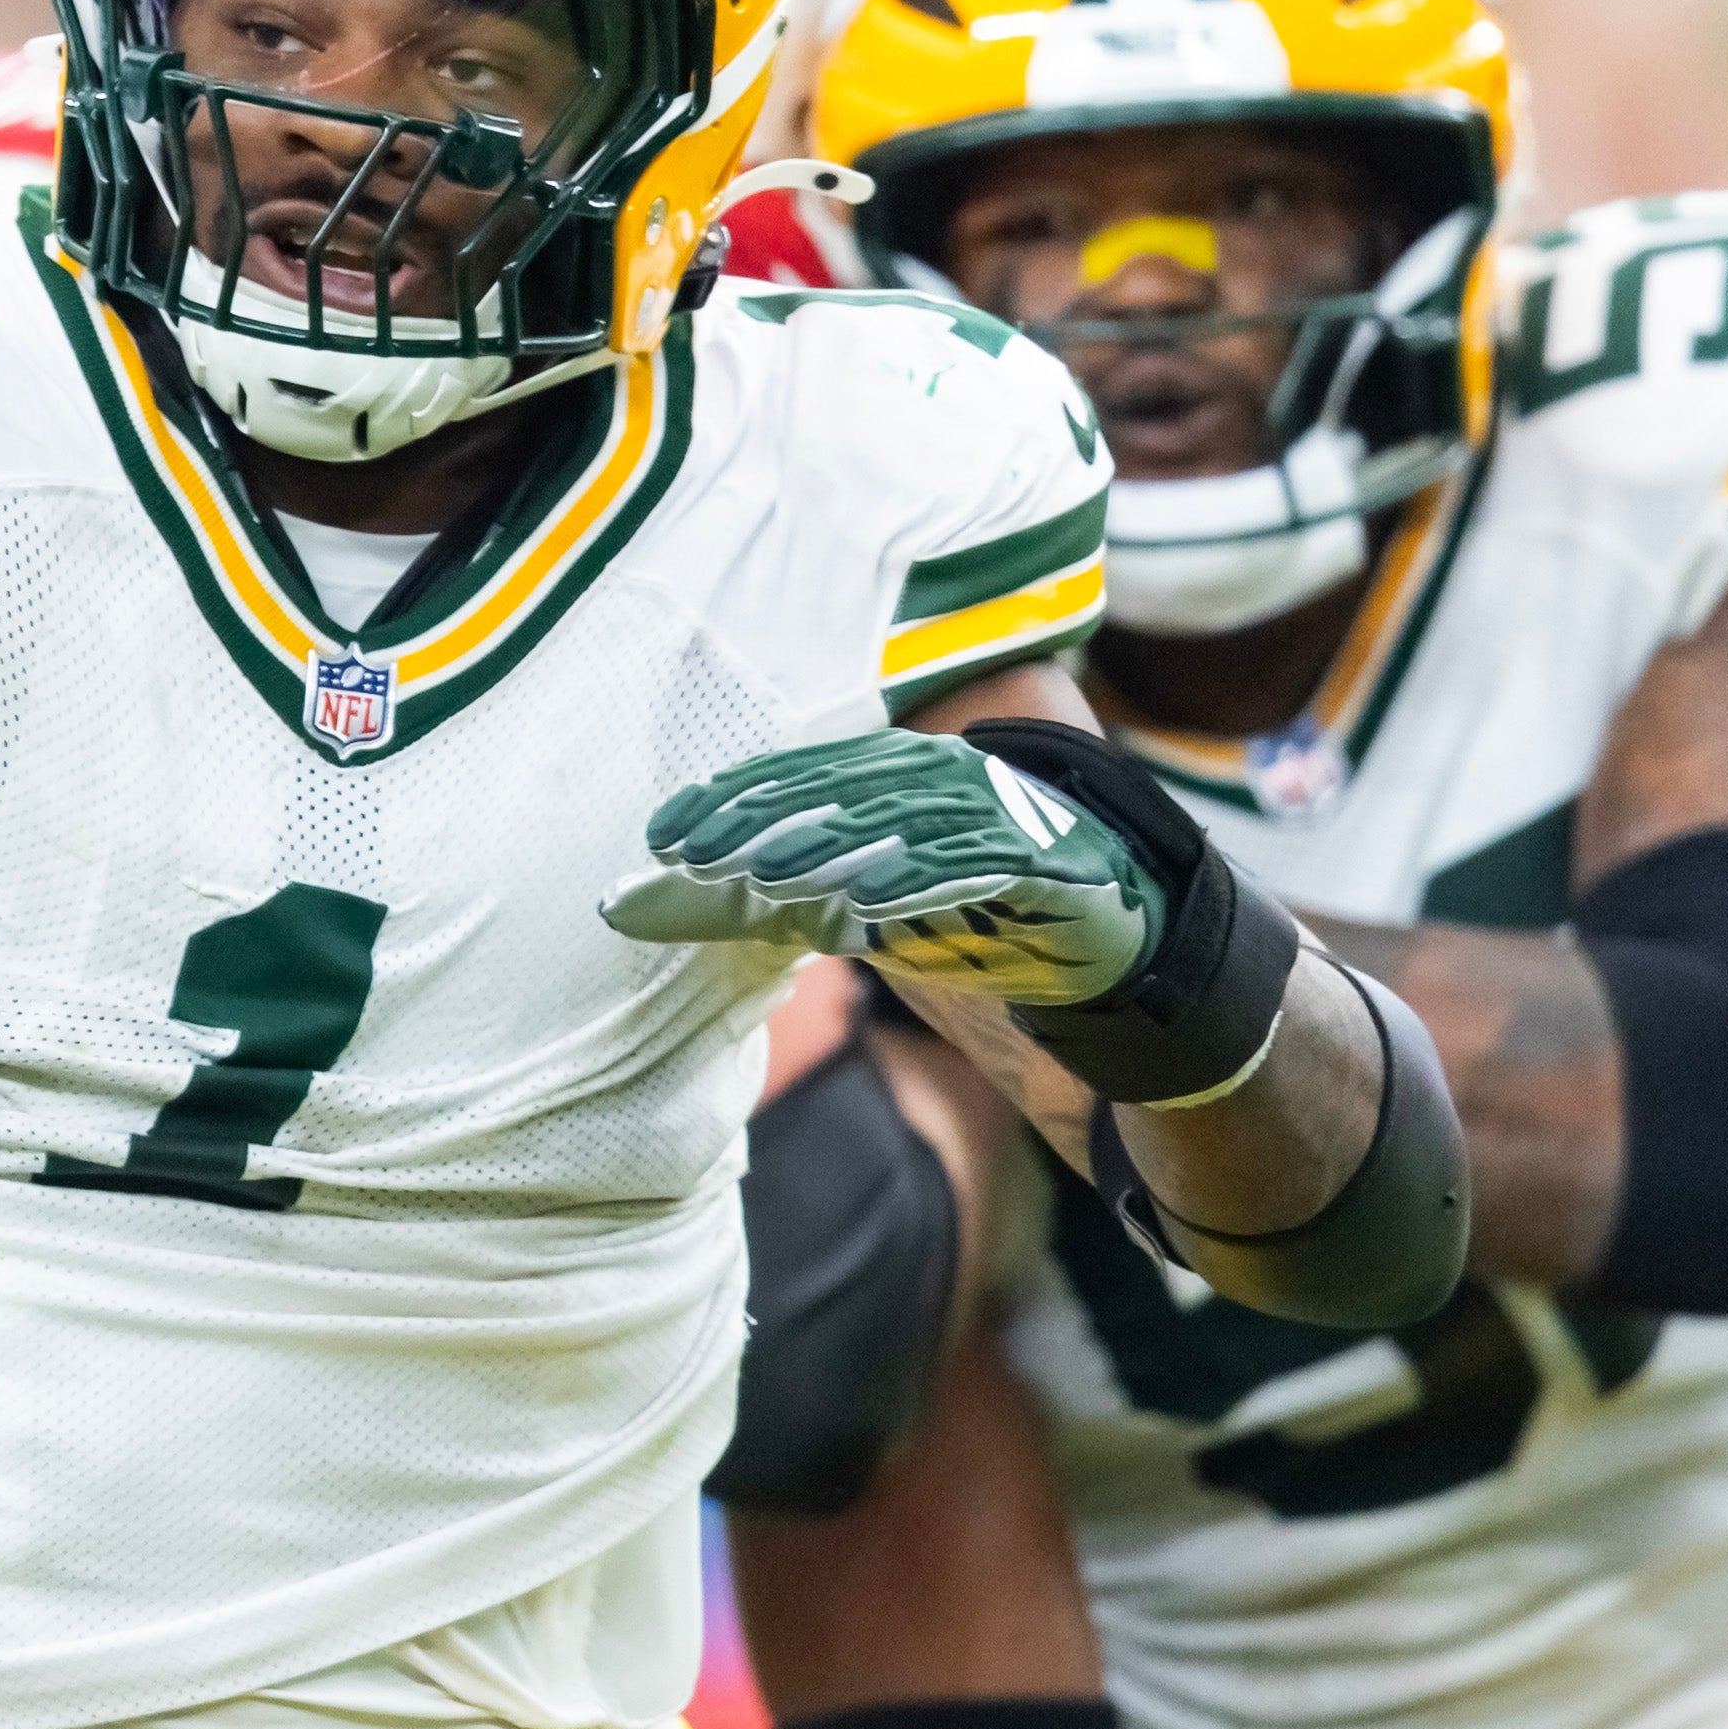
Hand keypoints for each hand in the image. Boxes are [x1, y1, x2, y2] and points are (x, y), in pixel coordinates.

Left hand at [603, 728, 1165, 1002]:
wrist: (1106, 950)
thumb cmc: (957, 916)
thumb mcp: (838, 908)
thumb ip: (745, 903)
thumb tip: (621, 907)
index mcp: (892, 778)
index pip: (802, 778)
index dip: (732, 800)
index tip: (660, 834)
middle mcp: (943, 781)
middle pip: (843, 792)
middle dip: (764, 820)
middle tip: (692, 851)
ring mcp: (1001, 816)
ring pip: (905, 822)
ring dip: (833, 846)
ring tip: (762, 874)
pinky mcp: (1050, 862)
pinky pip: (982, 863)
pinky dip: (926, 878)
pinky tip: (873, 902)